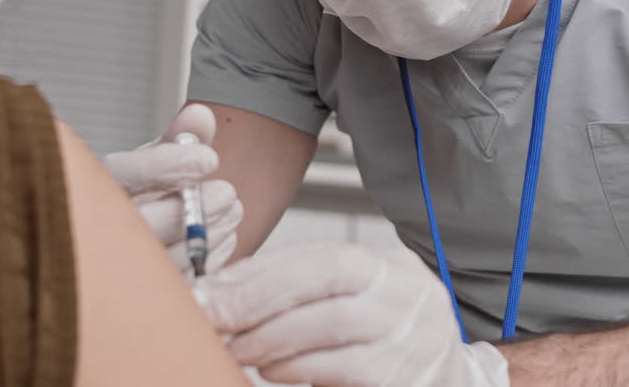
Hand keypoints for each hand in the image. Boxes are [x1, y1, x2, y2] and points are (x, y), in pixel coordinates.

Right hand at [102, 103, 243, 276]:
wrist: (134, 233)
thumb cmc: (145, 190)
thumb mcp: (160, 158)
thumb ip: (182, 137)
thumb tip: (201, 116)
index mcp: (99, 183)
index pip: (125, 173)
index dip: (168, 165)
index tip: (210, 158)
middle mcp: (100, 225)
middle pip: (140, 221)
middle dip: (193, 206)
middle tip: (228, 193)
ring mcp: (117, 264)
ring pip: (161, 256)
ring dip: (207, 233)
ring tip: (232, 212)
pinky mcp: (142, 290)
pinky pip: (177, 281)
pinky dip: (208, 258)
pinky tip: (225, 238)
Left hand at [193, 242, 509, 386]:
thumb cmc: (386, 348)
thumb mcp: (359, 306)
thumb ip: (309, 292)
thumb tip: (228, 290)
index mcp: (394, 267)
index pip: (323, 254)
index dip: (263, 269)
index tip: (214, 288)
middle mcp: (412, 294)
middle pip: (329, 275)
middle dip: (260, 295)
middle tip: (214, 315)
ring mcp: (415, 336)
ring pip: (333, 322)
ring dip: (271, 335)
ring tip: (239, 346)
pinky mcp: (405, 377)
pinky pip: (342, 369)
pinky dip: (297, 369)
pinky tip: (272, 371)